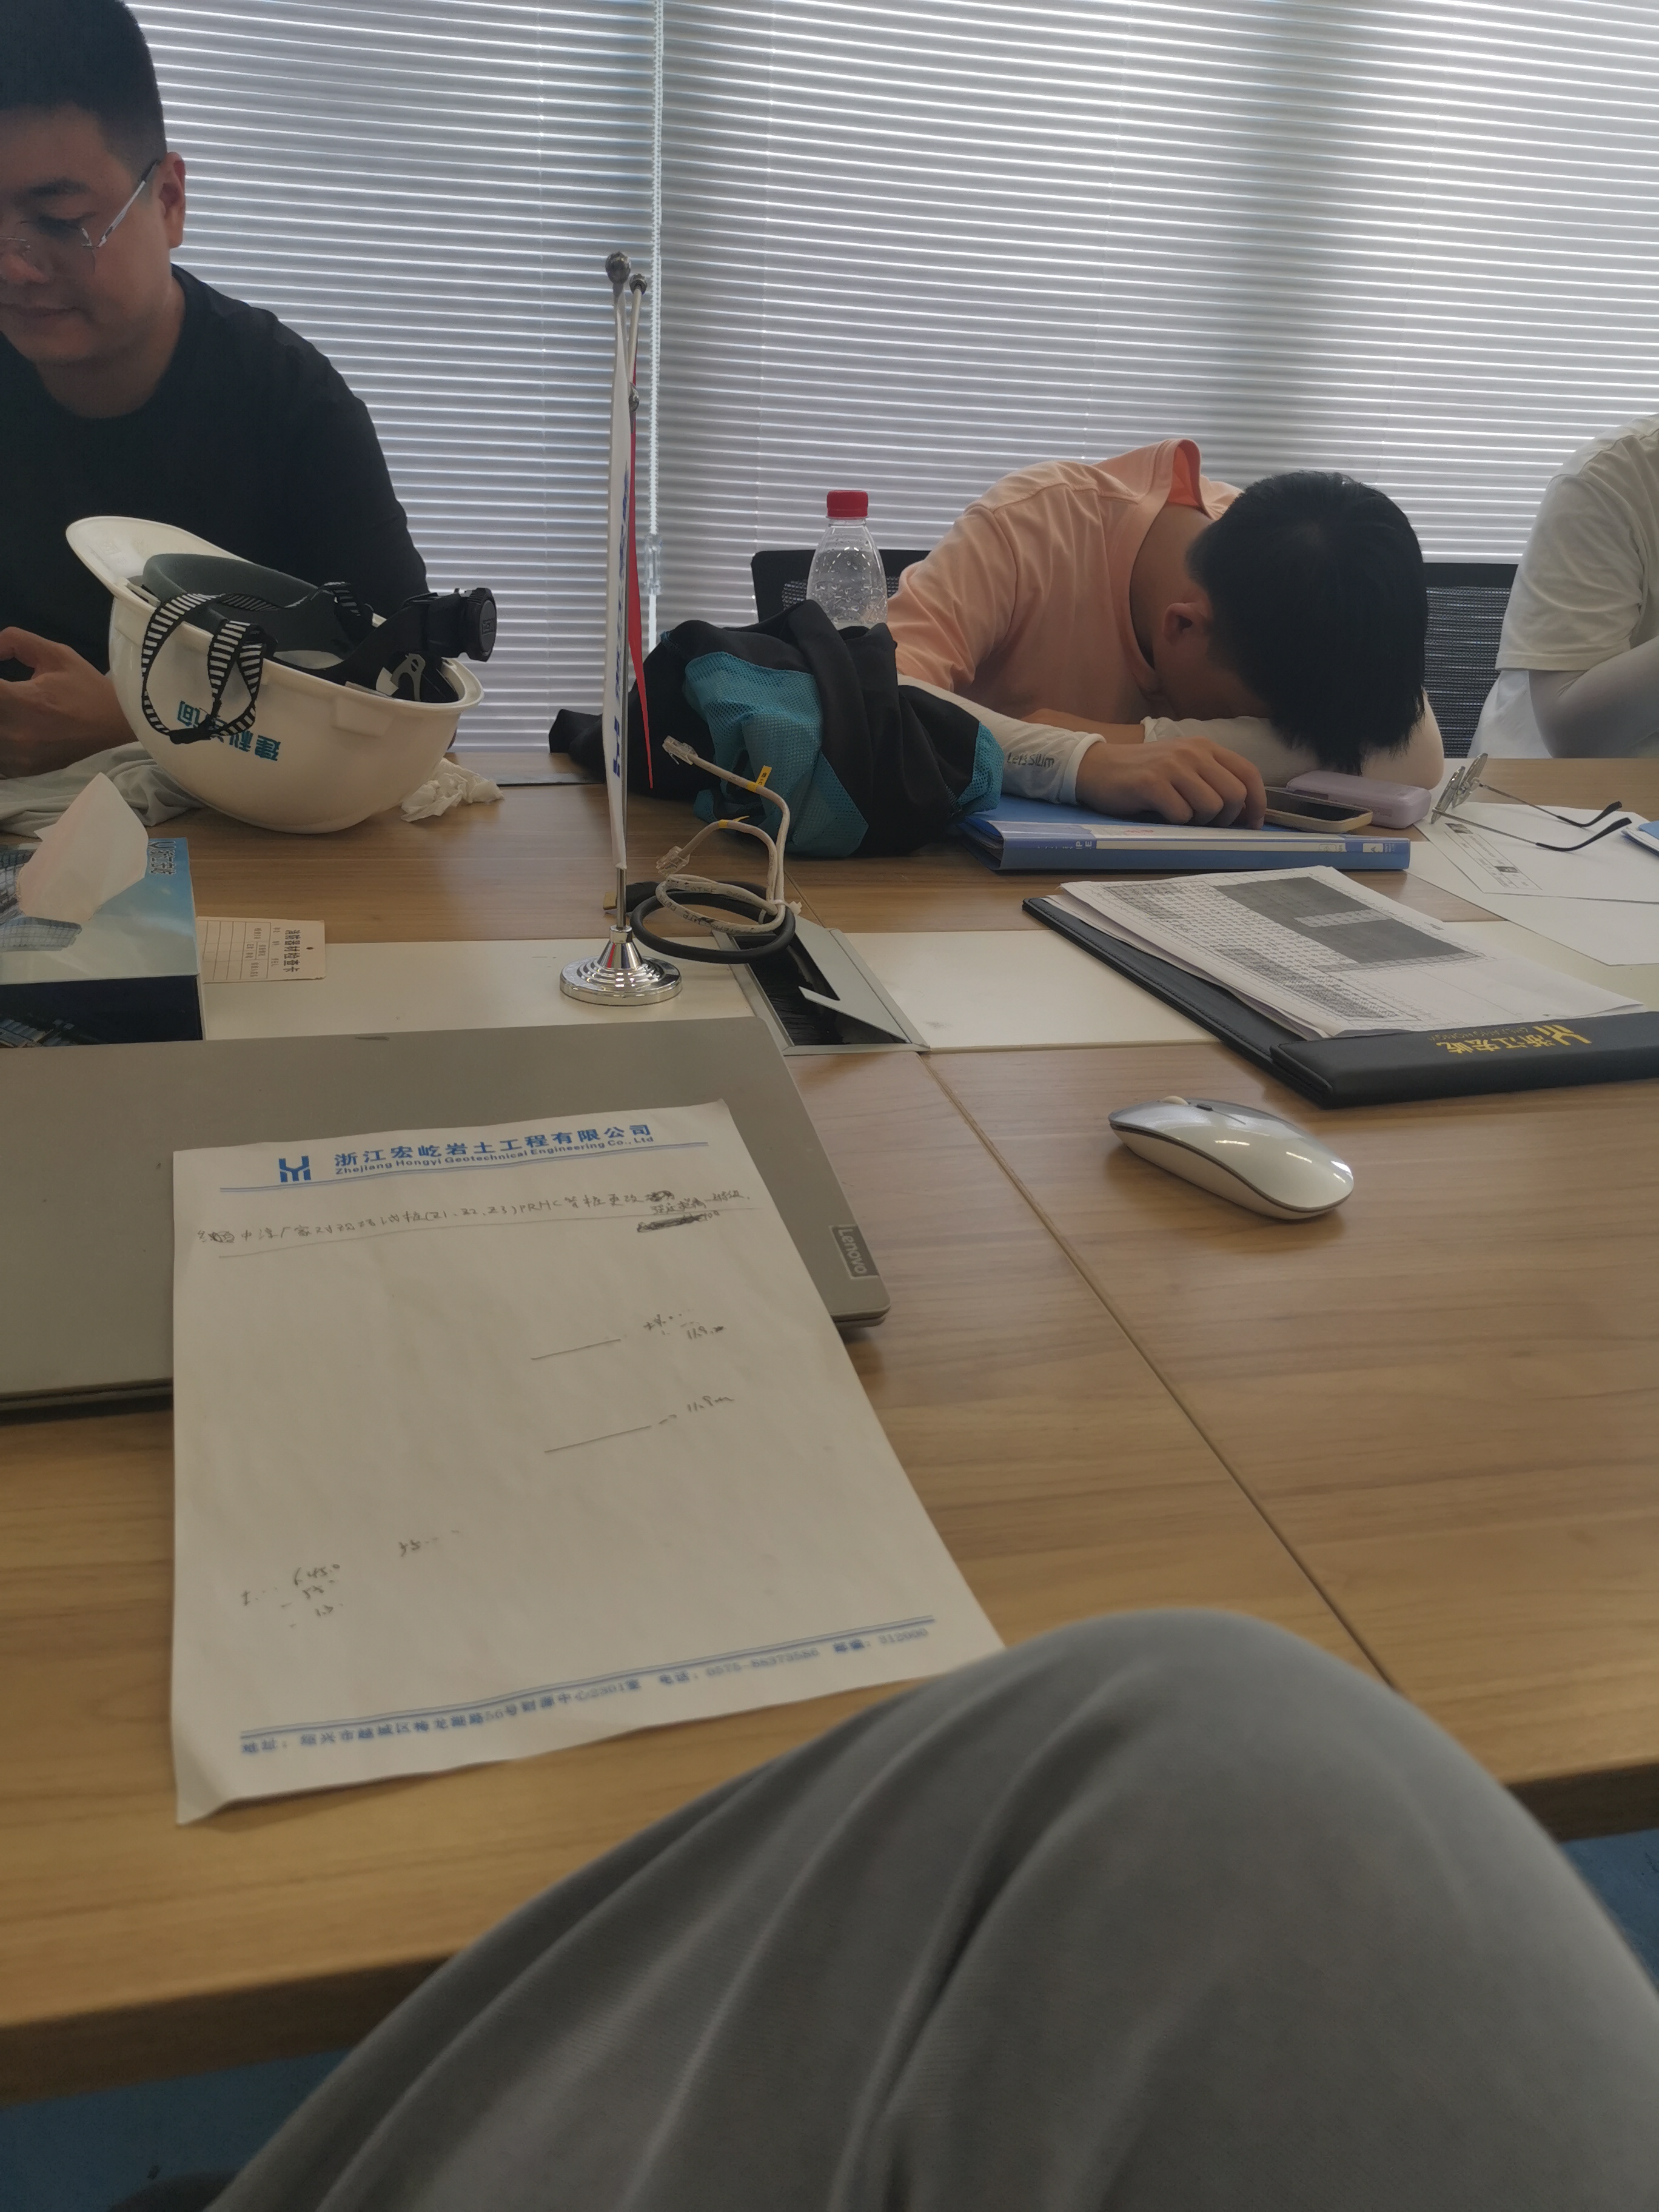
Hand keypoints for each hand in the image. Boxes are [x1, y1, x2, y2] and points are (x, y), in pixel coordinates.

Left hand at [0, 629, 133, 776]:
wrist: (117, 725)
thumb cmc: (86, 687)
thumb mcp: (55, 653)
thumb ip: (14, 641)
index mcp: (24, 700)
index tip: (3, 684)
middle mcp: (16, 733)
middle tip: (7, 695)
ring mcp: (18, 756)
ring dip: (0, 719)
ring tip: (10, 710)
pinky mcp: (22, 769)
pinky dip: (2, 739)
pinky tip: (12, 728)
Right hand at [1075, 735, 1265, 826]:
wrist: (1096, 767)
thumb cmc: (1141, 773)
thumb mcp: (1181, 766)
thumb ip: (1210, 779)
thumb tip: (1242, 812)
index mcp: (1204, 747)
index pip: (1248, 773)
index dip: (1258, 802)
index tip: (1253, 823)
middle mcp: (1192, 752)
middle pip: (1234, 795)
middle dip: (1227, 818)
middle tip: (1208, 824)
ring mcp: (1172, 766)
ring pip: (1211, 807)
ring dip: (1200, 822)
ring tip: (1181, 817)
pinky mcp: (1152, 784)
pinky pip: (1181, 815)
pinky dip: (1176, 823)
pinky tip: (1162, 815)